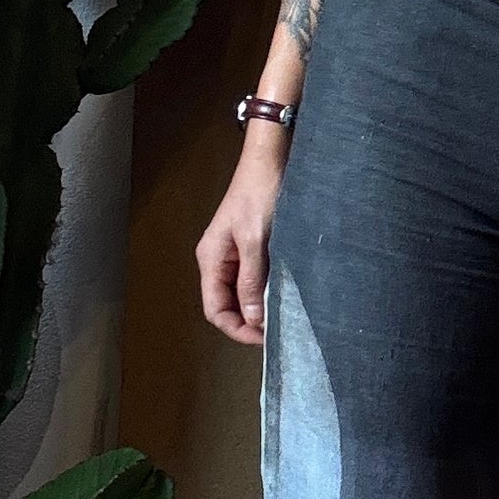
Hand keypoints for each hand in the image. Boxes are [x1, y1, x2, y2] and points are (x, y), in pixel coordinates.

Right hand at [197, 124, 290, 344]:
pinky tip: (286, 293)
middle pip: (228, 304)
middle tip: (278, 330)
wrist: (271, 159)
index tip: (263, 339)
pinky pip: (257, 277)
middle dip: (250, 321)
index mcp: (211, 259)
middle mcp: (220, 259)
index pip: (215, 309)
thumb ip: (252, 280)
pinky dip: (269, 289)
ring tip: (284, 315)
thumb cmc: (260, 193)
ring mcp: (236, 253)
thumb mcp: (257, 240)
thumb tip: (253, 318)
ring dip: (261, 306)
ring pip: (244, 293)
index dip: (237, 329)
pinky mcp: (254, 246)